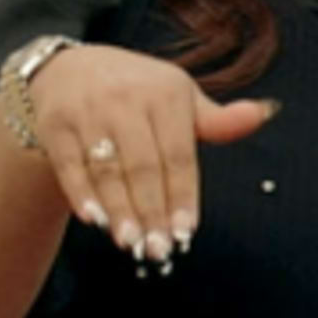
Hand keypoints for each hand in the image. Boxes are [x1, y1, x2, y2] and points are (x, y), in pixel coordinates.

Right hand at [23, 43, 277, 266]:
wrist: (69, 68)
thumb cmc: (138, 92)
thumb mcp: (179, 98)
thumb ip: (216, 120)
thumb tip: (263, 113)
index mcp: (166, 94)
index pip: (178, 155)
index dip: (183, 195)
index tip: (186, 231)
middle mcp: (126, 100)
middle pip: (142, 166)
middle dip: (151, 211)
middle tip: (159, 249)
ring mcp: (87, 111)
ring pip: (106, 169)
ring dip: (118, 209)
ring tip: (130, 243)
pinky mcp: (54, 123)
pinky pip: (68, 164)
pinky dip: (80, 193)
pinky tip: (94, 220)